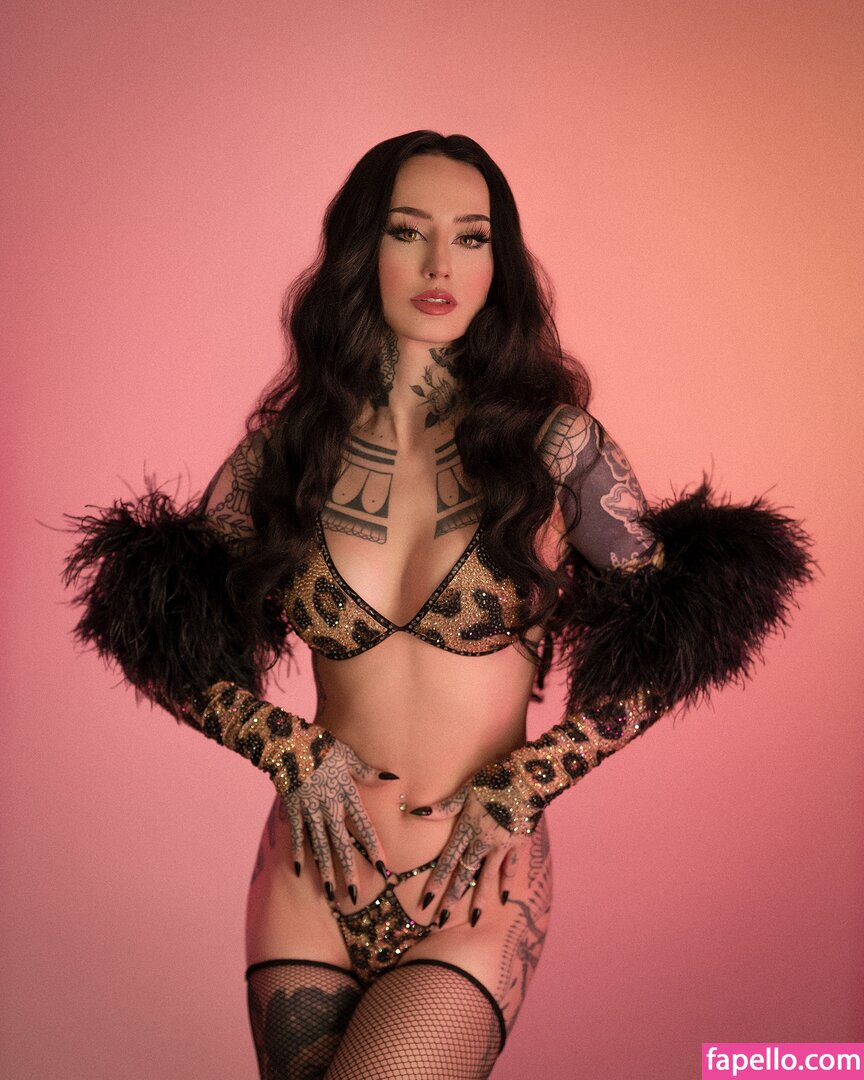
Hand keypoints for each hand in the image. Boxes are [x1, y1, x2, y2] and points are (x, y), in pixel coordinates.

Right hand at [282, 738, 395, 905]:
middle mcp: (328, 806)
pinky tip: (301, 872)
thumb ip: (369, 771)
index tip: (383, 868)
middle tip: (356, 895)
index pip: (363, 825)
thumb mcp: (348, 756)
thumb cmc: (323, 746)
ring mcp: (309, 810)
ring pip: (319, 846)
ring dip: (325, 870)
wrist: (287, 743)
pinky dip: (298, 853)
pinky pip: (296, 836)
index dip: (373, 847)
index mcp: (345, 793)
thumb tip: (393, 779)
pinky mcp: (292, 810)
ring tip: (330, 893)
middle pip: (340, 843)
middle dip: (349, 870)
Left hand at [409, 786, 532, 926]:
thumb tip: (417, 812)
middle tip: (440, 921)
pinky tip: (504, 897)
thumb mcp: (466, 790)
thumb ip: (445, 807)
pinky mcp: (518, 844)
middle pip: (464, 874)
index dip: (436, 882)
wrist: (527, 780)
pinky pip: (511, 867)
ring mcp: (501, 845)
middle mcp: (482, 842)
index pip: (447, 861)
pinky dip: (507, 881)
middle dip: (452, 899)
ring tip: (474, 920)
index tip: (425, 902)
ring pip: (487, 877)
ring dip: (480, 899)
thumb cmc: (493, 780)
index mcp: (467, 828)